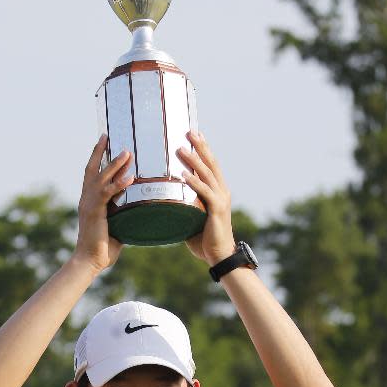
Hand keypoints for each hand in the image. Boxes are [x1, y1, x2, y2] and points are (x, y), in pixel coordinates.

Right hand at [73, 136, 131, 273]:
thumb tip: (140, 211)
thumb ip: (124, 215)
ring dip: (114, 164)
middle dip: (99, 152)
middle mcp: (86, 199)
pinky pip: (107, 194)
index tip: (104, 143)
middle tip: (107, 136)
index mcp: (89, 201)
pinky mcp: (95, 212)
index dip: (97, 159)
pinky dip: (118, 184)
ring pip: (101, 178)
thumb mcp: (117, 227)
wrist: (89, 261)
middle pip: (91, 169)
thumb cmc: (103, 248)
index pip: (92, 175)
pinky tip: (130, 178)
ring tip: (127, 152)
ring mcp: (89, 204)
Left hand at [176, 132, 235, 264]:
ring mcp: (221, 199)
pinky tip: (183, 175)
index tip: (193, 135)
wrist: (219, 255)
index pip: (210, 165)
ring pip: (207, 174)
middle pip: (211, 163)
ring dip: (194, 161)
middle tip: (188, 132)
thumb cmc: (205, 239)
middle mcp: (222, 191)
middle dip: (200, 146)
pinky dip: (194, 182)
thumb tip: (164, 200)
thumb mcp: (192, 217)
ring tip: (180, 149)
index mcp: (217, 191)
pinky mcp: (217, 210)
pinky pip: (204, 192)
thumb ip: (183, 205)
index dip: (203, 149)